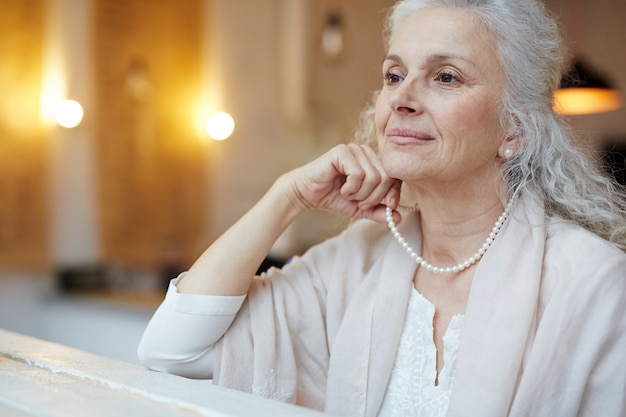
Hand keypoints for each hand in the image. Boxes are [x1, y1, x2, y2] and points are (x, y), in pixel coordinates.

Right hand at [284, 144, 401, 222]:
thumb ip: (379, 211)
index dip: (394, 193)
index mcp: (373, 161)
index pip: (395, 175)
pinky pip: (358, 174)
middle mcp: (366, 152)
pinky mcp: (342, 152)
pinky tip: (342, 189)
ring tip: (348, 194)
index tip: (388, 206)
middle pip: (386, 177)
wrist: (307, 195)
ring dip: (361, 194)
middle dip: (374, 197)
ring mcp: (354, 149)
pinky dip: (351, 188)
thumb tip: (399, 217)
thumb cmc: (333, 197)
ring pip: (373, 177)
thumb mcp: (361, 208)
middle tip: (360, 202)